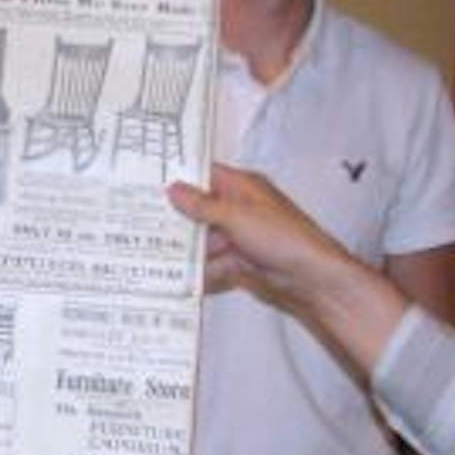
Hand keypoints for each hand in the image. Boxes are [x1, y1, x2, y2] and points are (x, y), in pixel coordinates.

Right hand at [171, 165, 405, 376]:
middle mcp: (240, 210)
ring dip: (184, 249)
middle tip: (142, 220)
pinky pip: (210, 265)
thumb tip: (175, 190)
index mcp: (243, 188)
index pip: (205, 174)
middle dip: (176, 218)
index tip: (150, 180)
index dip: (180, 176)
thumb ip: (203, 204)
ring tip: (152, 252)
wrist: (312, 280)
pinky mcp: (239, 263)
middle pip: (198, 210)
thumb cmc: (287, 239)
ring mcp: (238, 238)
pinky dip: (198, 271)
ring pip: (202, 240)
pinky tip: (177, 275)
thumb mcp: (237, 216)